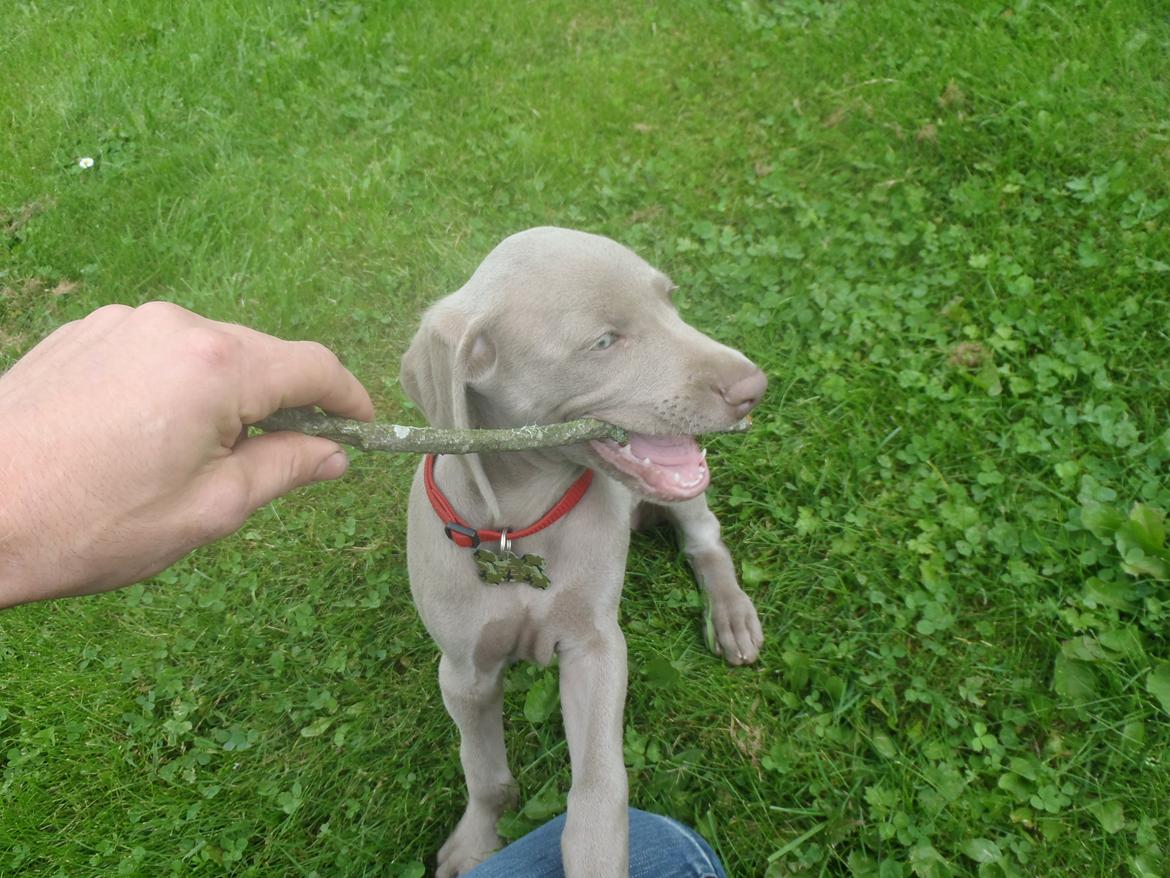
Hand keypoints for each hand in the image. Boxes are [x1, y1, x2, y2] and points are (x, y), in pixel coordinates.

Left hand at [0, 302, 373, 606]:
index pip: (313, 367)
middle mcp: (173, 325)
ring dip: (227, 395)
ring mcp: (123, 323)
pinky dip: (177, 384)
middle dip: (286, 402)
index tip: (361, 427)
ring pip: (208, 352)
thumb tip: (333, 454)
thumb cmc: (89, 524)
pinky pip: (158, 350)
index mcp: (215, 366)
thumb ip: (284, 470)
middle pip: (261, 355)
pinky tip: (149, 435)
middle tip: (285, 460)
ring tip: (201, 457)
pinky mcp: (84, 332)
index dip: (348, 398)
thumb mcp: (208, 511)